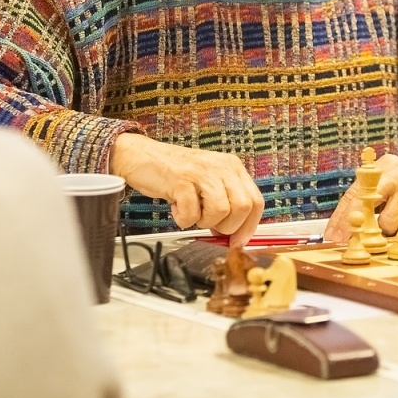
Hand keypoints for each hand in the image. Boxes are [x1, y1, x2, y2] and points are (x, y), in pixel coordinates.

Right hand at [110, 134, 263, 245]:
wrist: (142, 157)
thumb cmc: (175, 174)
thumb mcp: (208, 183)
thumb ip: (225, 202)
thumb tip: (236, 235)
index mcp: (232, 167)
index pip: (256, 201)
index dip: (249, 226)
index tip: (238, 241)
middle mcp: (221, 167)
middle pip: (243, 207)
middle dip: (227, 226)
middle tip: (208, 223)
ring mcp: (202, 172)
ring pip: (221, 211)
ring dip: (204, 222)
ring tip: (190, 212)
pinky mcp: (182, 180)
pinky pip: (192, 212)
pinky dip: (183, 219)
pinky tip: (177, 208)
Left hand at [323, 154, 397, 242]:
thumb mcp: (387, 185)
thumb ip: (366, 200)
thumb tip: (340, 229)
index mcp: (385, 166)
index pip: (356, 192)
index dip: (341, 217)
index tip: (332, 236)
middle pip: (370, 203)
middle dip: (359, 224)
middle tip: (357, 239)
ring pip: (390, 222)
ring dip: (389, 231)